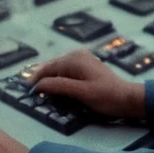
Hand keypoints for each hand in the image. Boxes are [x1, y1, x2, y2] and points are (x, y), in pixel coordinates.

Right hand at [26, 50, 145, 119]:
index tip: (26, 93)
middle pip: (51, 67)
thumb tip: (38, 85)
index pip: (47, 68)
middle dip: (40, 79)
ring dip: (49, 80)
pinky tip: (55, 88)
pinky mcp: (84, 66)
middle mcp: (76, 55)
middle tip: (30, 93)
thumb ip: (59, 87)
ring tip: (40, 92)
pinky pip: (65, 71)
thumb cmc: (106, 96)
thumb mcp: (81, 93)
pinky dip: (58, 79)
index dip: (35, 80)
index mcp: (74, 59)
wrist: (127, 98)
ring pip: (57, 69)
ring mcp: (81, 59)